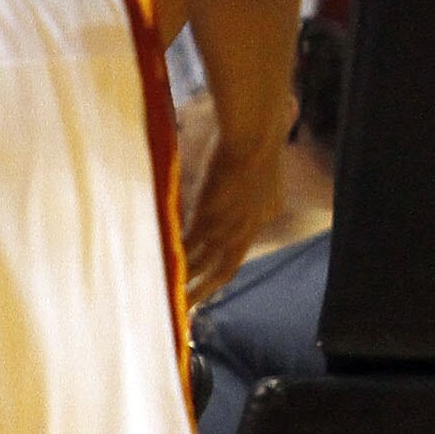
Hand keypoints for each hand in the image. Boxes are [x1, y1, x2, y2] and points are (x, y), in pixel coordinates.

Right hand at [180, 130, 283, 307]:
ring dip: (188, 284)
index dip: (225, 255)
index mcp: (265, 210)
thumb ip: (256, 157)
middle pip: (227, 267)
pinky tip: (163, 269)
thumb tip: (271, 128)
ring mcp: (229, 228)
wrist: (254, 136)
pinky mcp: (208, 222)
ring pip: (206, 266)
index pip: (243, 240)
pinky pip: (189, 249)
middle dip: (208, 289)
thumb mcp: (261, 155)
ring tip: (173, 298)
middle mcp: (250, 227)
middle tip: (191, 305)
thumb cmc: (259, 133)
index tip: (211, 266)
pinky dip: (176, 261)